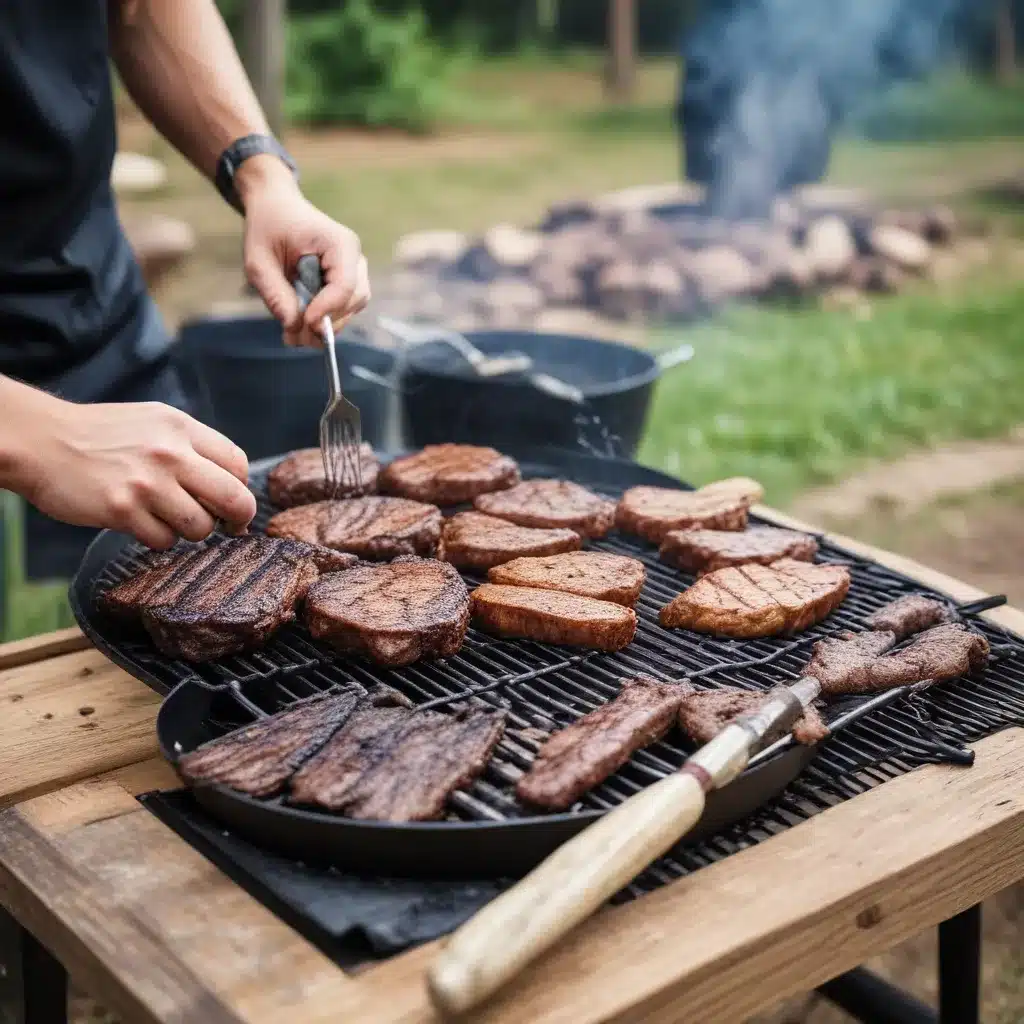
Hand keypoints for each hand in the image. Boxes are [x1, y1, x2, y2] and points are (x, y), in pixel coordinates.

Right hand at [10, 392, 256, 549]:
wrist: (43, 442)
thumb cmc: (101, 436)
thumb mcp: (154, 422)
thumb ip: (192, 446)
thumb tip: (231, 481)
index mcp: (181, 428)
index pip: (238, 464)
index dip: (241, 488)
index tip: (232, 501)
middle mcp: (169, 454)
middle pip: (234, 499)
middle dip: (237, 519)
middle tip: (230, 526)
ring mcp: (147, 483)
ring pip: (200, 527)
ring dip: (190, 530)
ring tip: (168, 518)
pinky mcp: (123, 510)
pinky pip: (164, 540)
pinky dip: (158, 538)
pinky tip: (141, 522)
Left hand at [238, 155, 370, 346]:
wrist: (275, 208)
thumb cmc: (267, 227)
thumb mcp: (259, 261)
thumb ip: (275, 294)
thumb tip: (293, 327)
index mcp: (339, 243)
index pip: (345, 284)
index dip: (328, 309)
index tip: (304, 324)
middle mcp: (354, 258)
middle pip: (353, 301)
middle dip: (327, 323)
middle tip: (294, 338)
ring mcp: (354, 271)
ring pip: (350, 309)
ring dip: (325, 325)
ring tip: (293, 335)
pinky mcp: (345, 283)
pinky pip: (341, 309)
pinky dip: (323, 320)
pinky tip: (299, 325)